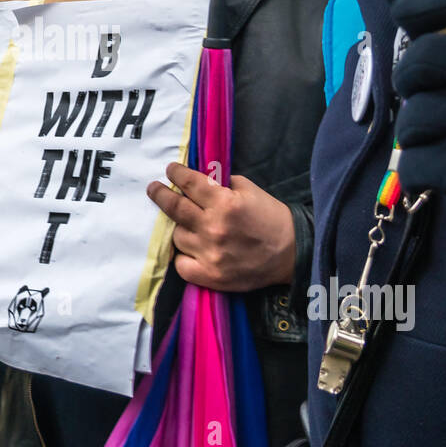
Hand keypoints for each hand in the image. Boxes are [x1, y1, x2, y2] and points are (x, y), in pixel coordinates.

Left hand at [147, 162, 294, 290]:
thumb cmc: (271, 218)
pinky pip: (181, 265)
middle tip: (153, 188)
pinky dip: (183, 256)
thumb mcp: (249, 190)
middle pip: (174, 208)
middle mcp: (213, 228)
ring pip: (177, 236)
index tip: (170, 170)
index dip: (176, 173)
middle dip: (160, 194)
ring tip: (189, 225)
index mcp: (224, 203)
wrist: (292, 253)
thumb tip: (197, 177)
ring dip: (180, 228)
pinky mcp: (211, 276)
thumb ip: (221, 183)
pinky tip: (190, 249)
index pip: (189, 183)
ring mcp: (210, 254)